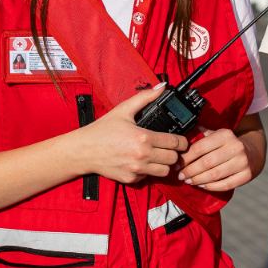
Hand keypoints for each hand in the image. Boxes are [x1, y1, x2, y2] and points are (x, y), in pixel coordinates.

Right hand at [71, 84, 188, 183]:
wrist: (84, 150)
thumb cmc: (102, 130)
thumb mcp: (123, 110)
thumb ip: (145, 98)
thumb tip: (161, 88)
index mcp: (144, 137)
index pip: (175, 143)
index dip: (182, 142)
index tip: (182, 142)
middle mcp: (143, 155)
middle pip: (173, 159)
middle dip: (174, 153)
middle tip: (168, 148)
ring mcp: (137, 169)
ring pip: (165, 172)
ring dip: (164, 164)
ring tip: (157, 156)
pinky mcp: (131, 179)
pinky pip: (148, 177)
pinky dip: (148, 171)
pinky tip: (141, 162)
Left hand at [177, 128, 253, 191]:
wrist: (253, 152)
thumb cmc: (228, 144)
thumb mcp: (217, 134)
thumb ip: (201, 135)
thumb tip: (182, 138)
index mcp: (225, 135)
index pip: (200, 147)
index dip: (186, 158)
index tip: (177, 164)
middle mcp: (235, 147)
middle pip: (206, 162)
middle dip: (191, 171)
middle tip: (181, 176)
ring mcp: (242, 162)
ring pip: (215, 174)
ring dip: (198, 180)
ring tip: (189, 181)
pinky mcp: (246, 175)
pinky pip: (225, 184)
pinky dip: (211, 186)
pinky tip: (202, 185)